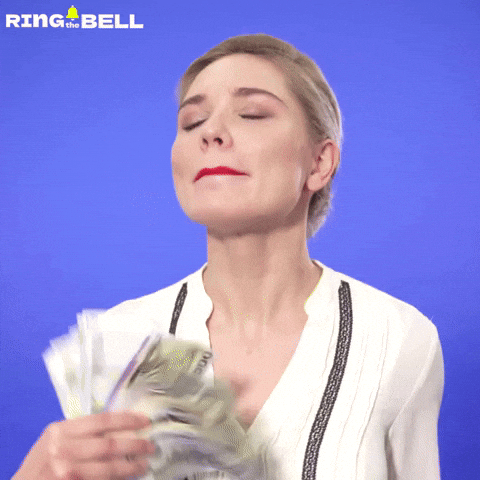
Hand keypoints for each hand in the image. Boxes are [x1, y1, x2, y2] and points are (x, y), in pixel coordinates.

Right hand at [12, 411, 155, 479]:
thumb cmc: (42, 462)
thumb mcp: (57, 439)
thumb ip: (82, 431)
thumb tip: (120, 426)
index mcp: (61, 430)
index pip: (102, 420)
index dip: (127, 420)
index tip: (145, 421)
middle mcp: (63, 449)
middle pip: (108, 444)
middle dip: (134, 444)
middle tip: (150, 446)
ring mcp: (66, 471)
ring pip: (108, 468)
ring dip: (130, 466)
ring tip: (144, 464)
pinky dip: (117, 479)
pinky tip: (128, 477)